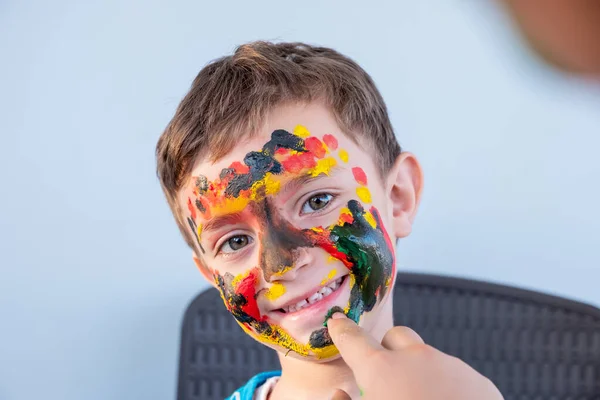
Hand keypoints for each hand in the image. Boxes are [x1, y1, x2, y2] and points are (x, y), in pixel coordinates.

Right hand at [327, 313, 503, 399]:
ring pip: (428, 359)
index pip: (353, 338)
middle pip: (395, 337)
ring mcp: (450, 366)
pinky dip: (447, 388)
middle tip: (385, 378)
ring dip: (419, 374)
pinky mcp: (478, 381)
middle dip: (388, 350)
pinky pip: (455, 376)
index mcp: (381, 369)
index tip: (337, 323)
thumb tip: (339, 394)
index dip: (342, 330)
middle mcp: (415, 358)